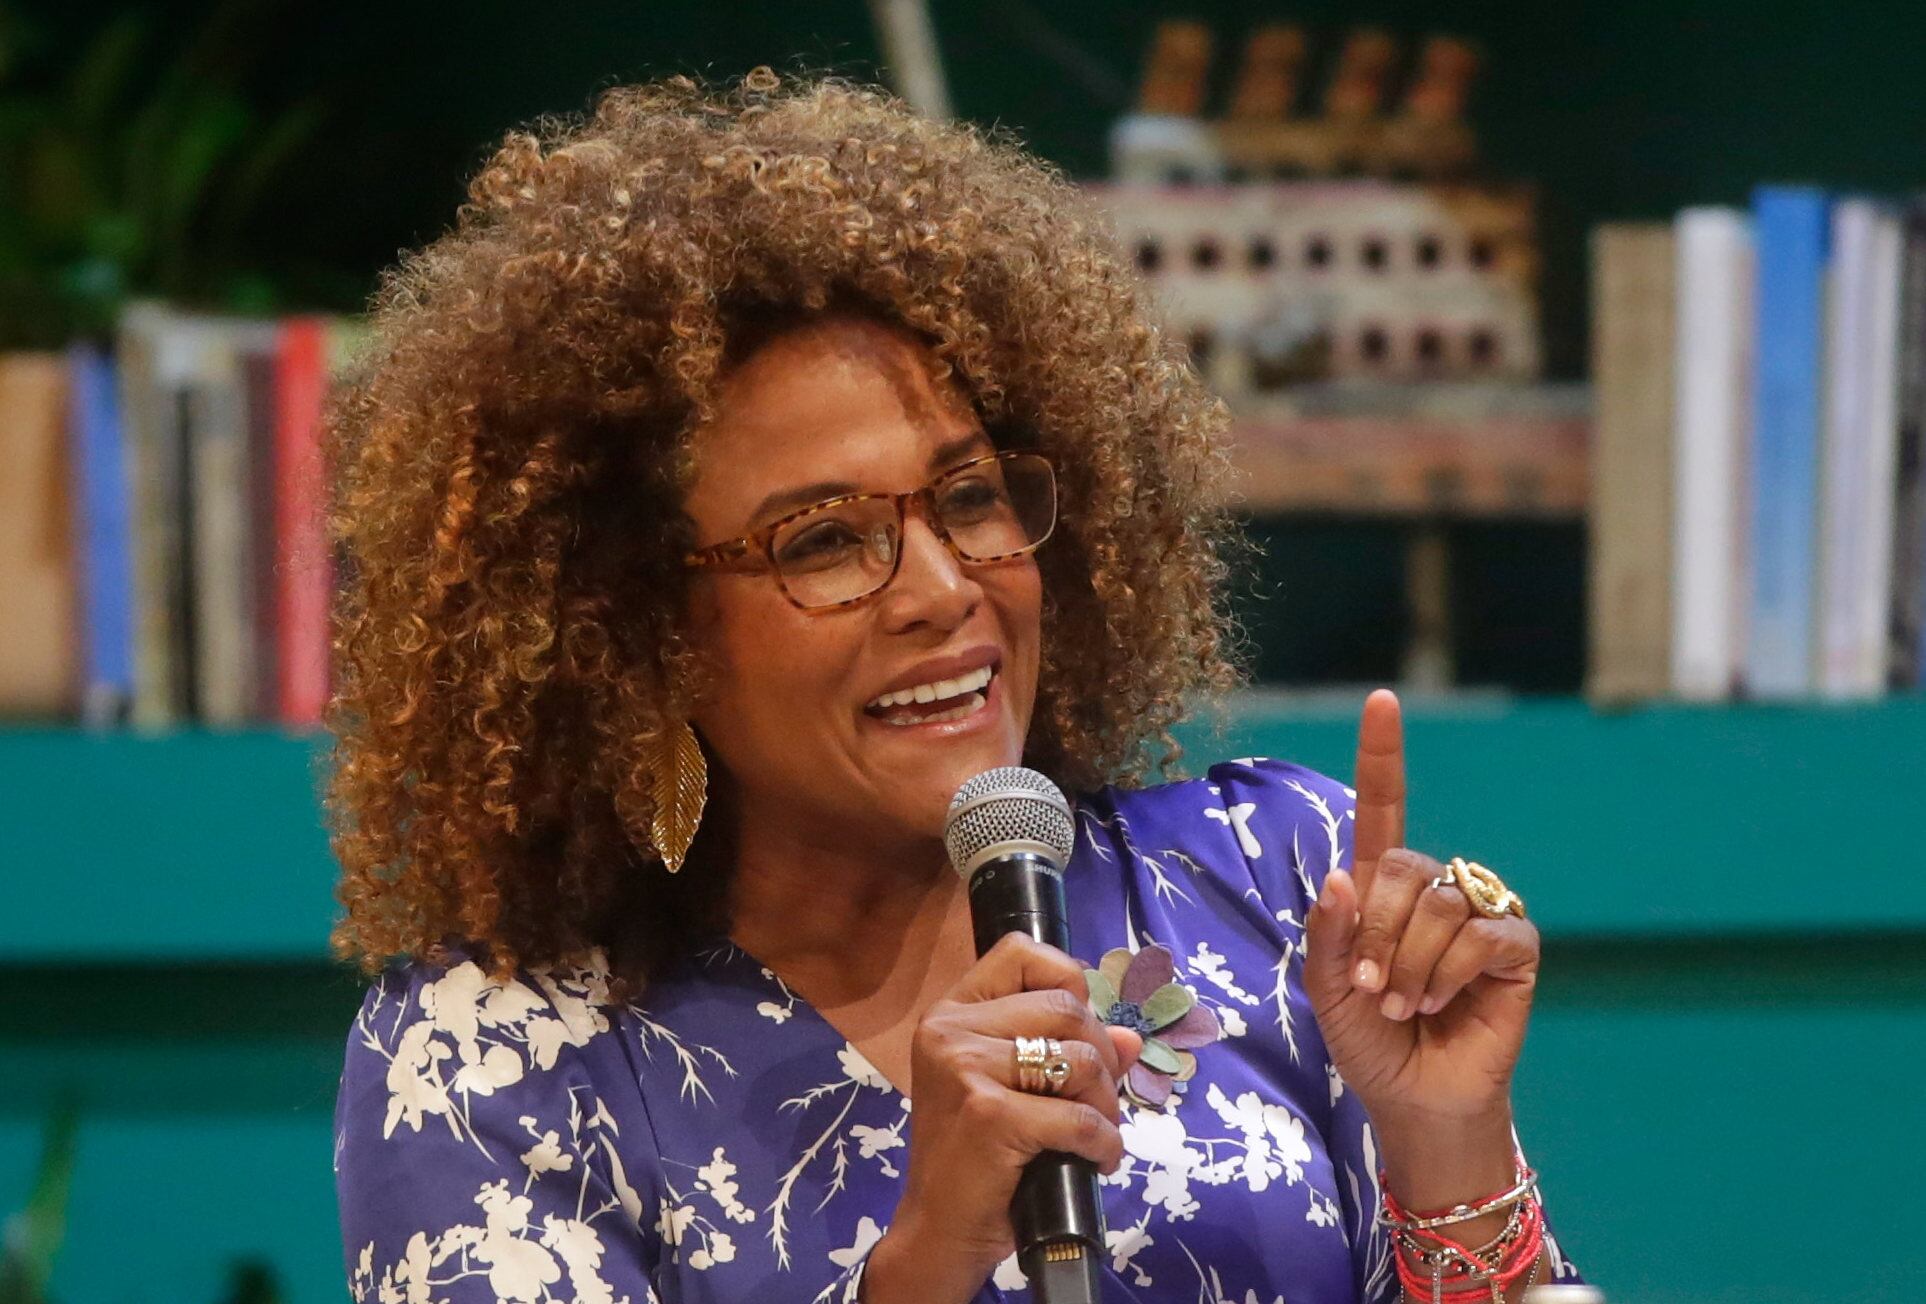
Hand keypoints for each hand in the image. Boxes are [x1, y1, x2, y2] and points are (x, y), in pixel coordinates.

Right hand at [862, 933, 1143, 1303]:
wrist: (938, 1229)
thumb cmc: (975, 1156)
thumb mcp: (1012, 1090)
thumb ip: (1065, 1051)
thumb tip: (1129, 1037)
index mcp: (951, 1012)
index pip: (1021, 952)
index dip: (1068, 982)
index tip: (1079, 1030)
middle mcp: (950, 1029)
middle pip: (1065, 1007)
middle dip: (1102, 1056)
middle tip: (1100, 1099)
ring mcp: (965, 1068)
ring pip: (1079, 1059)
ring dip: (1106, 1103)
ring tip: (1096, 1133)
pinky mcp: (989, 1114)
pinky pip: (1079, 1117)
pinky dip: (1104, 1143)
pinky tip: (1098, 1160)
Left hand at [1303, 689, 1539, 1141]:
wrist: (1414, 1096)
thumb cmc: (1369, 1040)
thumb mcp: (1327, 988)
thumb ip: (1329, 934)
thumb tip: (1342, 876)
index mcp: (1382, 886)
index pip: (1384, 806)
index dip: (1384, 754)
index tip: (1383, 699)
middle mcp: (1432, 889)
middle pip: (1402, 868)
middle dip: (1375, 934)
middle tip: (1371, 989)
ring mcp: (1478, 915)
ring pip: (1439, 903)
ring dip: (1409, 963)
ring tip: (1403, 1004)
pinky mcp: (1515, 948)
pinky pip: (1483, 934)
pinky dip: (1450, 971)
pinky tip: (1440, 1002)